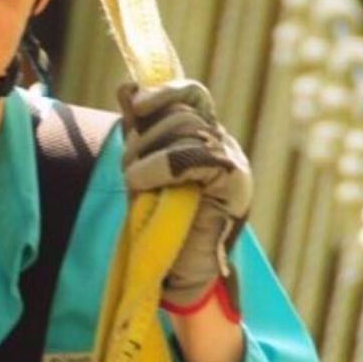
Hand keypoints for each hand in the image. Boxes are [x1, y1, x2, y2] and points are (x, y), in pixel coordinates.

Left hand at [117, 80, 252, 306]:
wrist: (184, 275)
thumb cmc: (162, 225)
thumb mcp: (143, 169)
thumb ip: (139, 131)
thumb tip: (127, 86)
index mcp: (204, 138)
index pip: (191, 95)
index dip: (163, 92)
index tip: (134, 102)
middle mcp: (223, 145)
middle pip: (181, 113)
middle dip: (145, 136)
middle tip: (130, 171)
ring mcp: (233, 163)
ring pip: (186, 130)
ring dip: (147, 153)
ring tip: (135, 184)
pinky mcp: (235, 183)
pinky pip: (193, 156)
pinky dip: (159, 166)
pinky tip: (142, 183)